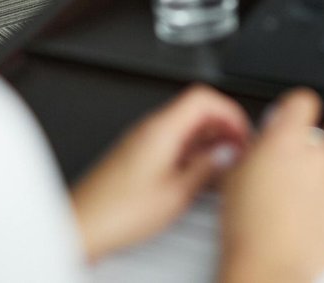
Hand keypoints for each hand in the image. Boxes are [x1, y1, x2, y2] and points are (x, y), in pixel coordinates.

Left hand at [70, 84, 250, 262]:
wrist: (81, 226)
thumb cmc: (117, 212)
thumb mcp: (176, 194)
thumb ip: (207, 169)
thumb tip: (227, 154)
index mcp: (161, 129)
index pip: (203, 97)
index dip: (230, 110)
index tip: (242, 132)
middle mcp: (150, 129)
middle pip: (195, 109)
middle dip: (223, 127)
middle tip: (238, 150)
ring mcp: (142, 141)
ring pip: (184, 126)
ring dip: (208, 141)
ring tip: (222, 165)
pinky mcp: (137, 155)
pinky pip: (172, 142)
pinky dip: (191, 152)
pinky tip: (198, 175)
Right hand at [218, 89, 323, 282]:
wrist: (269, 268)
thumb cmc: (249, 232)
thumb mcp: (234, 179)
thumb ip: (251, 154)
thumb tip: (257, 148)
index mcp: (285, 141)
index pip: (302, 101)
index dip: (295, 107)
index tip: (290, 115)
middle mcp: (317, 154)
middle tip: (309, 150)